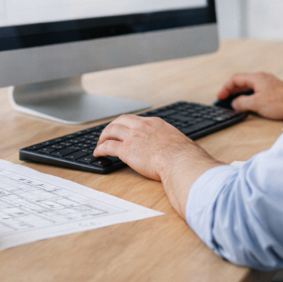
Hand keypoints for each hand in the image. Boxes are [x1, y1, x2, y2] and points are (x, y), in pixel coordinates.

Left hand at [94, 115, 222, 216]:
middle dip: (112, 126)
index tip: (126, 130)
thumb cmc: (184, 156)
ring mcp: (133, 137)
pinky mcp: (126, 150)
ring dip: (103, 136)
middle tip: (108, 134)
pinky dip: (100, 149)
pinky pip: (108, 146)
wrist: (180, 160)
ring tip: (99, 143)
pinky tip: (98, 154)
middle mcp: (142, 127)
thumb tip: (184, 152)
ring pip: (111, 130)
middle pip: (121, 120)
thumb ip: (177, 145)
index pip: (138, 120)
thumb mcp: (181, 144)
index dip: (129, 125)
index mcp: (156, 124)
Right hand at [216, 72, 282, 120]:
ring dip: (240, 94)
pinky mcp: (274, 90)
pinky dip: (249, 96)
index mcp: (256, 78)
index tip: (220, 97)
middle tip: (224, 100)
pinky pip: (257, 91)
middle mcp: (262, 78)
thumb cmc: (281, 102)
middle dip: (232, 91)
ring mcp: (269, 83)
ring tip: (234, 103)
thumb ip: (242, 102)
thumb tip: (235, 103)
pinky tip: (249, 104)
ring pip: (250, 86)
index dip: (225, 88)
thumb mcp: (256, 104)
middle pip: (242, 82)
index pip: (235, 79)